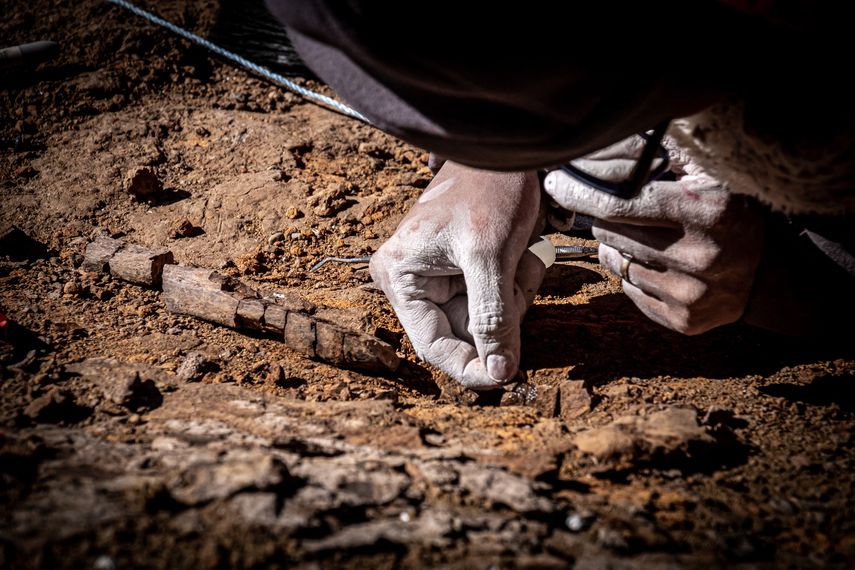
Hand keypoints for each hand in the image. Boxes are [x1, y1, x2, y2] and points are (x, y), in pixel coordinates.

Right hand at [370, 161, 544, 388]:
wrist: (509, 147)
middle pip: (465, 333)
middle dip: (501, 314)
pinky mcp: (466, 272)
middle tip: (519, 274)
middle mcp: (413, 282)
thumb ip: (491, 317)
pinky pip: (497, 301)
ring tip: (521, 256)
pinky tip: (523, 255)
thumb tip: (498, 374)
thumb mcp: (489, 256)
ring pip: (487, 319)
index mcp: (401, 277)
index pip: (433, 345)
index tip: (507, 379)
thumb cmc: (488, 189)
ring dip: (513, 296)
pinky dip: (517, 285)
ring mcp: (440, 277)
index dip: (470, 366)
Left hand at [543, 137, 764, 334]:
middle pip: (613, 233)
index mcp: (707, 212)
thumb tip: (609, 152)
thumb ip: (667, 164)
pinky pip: (630, 291)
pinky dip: (633, 275)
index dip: (583, 193)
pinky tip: (656, 265)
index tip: (557, 184)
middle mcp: (699, 256)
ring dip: (618, 247)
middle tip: (619, 212)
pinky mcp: (683, 321)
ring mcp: (690, 294)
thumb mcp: (713, 181)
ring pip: (617, 263)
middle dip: (606, 219)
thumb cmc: (732, 217)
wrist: (769, 278)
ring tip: (644, 238)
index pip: (623, 203)